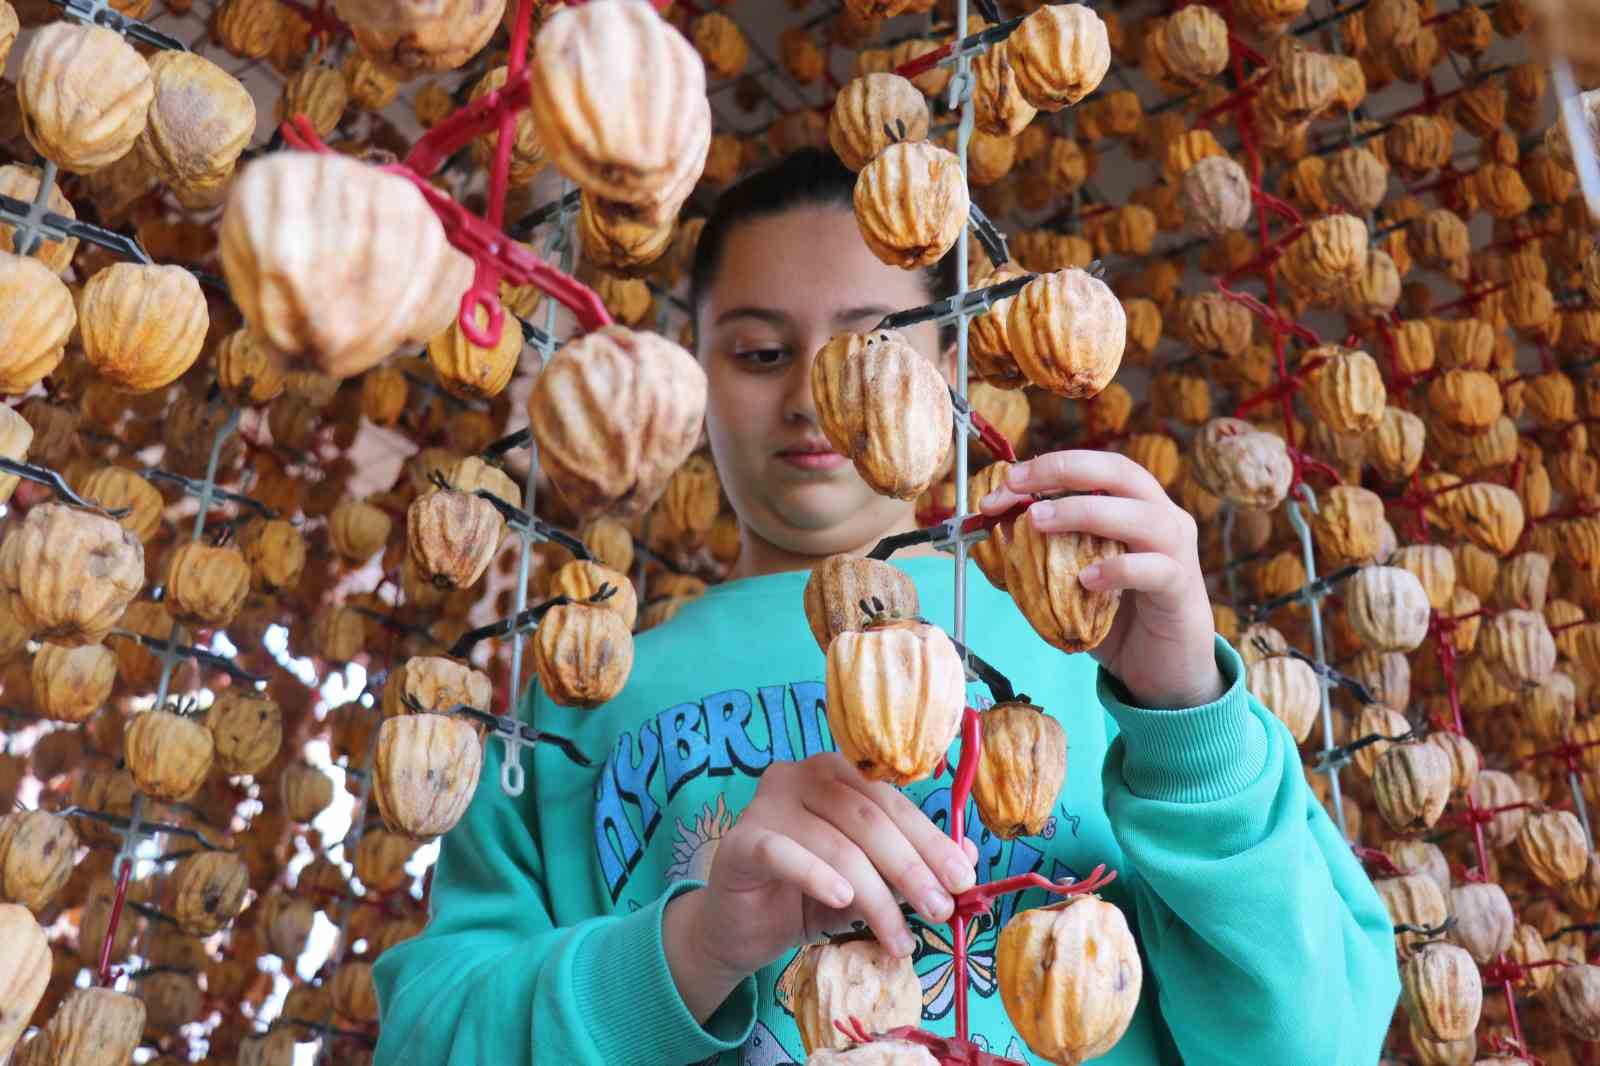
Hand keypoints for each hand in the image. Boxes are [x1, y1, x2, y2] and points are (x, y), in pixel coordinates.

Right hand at [663, 753, 976, 1021]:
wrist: (743, 928)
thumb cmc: (808, 895)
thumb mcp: (869, 879)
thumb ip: (911, 863)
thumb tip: (969, 859)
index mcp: (837, 772)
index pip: (892, 802)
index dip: (931, 840)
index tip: (963, 880)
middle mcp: (801, 775)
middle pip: (867, 818)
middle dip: (910, 868)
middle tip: (939, 911)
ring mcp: (767, 804)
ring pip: (836, 844)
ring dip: (876, 896)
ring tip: (900, 938)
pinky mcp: (741, 841)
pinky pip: (784, 854)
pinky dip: (817, 876)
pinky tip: (844, 903)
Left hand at [979, 449, 1224, 709]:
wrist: (1163, 668)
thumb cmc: (1119, 616)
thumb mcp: (1074, 578)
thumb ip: (1043, 554)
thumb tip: (994, 532)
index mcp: (1136, 505)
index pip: (1095, 468)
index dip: (1049, 467)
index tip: (1006, 482)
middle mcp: (1162, 516)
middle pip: (1120, 472)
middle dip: (1064, 471)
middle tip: (1018, 486)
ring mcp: (1176, 550)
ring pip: (1139, 515)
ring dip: (1084, 511)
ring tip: (1039, 521)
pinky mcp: (1180, 588)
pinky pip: (1154, 569)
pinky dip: (1118, 570)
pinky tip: (1086, 580)